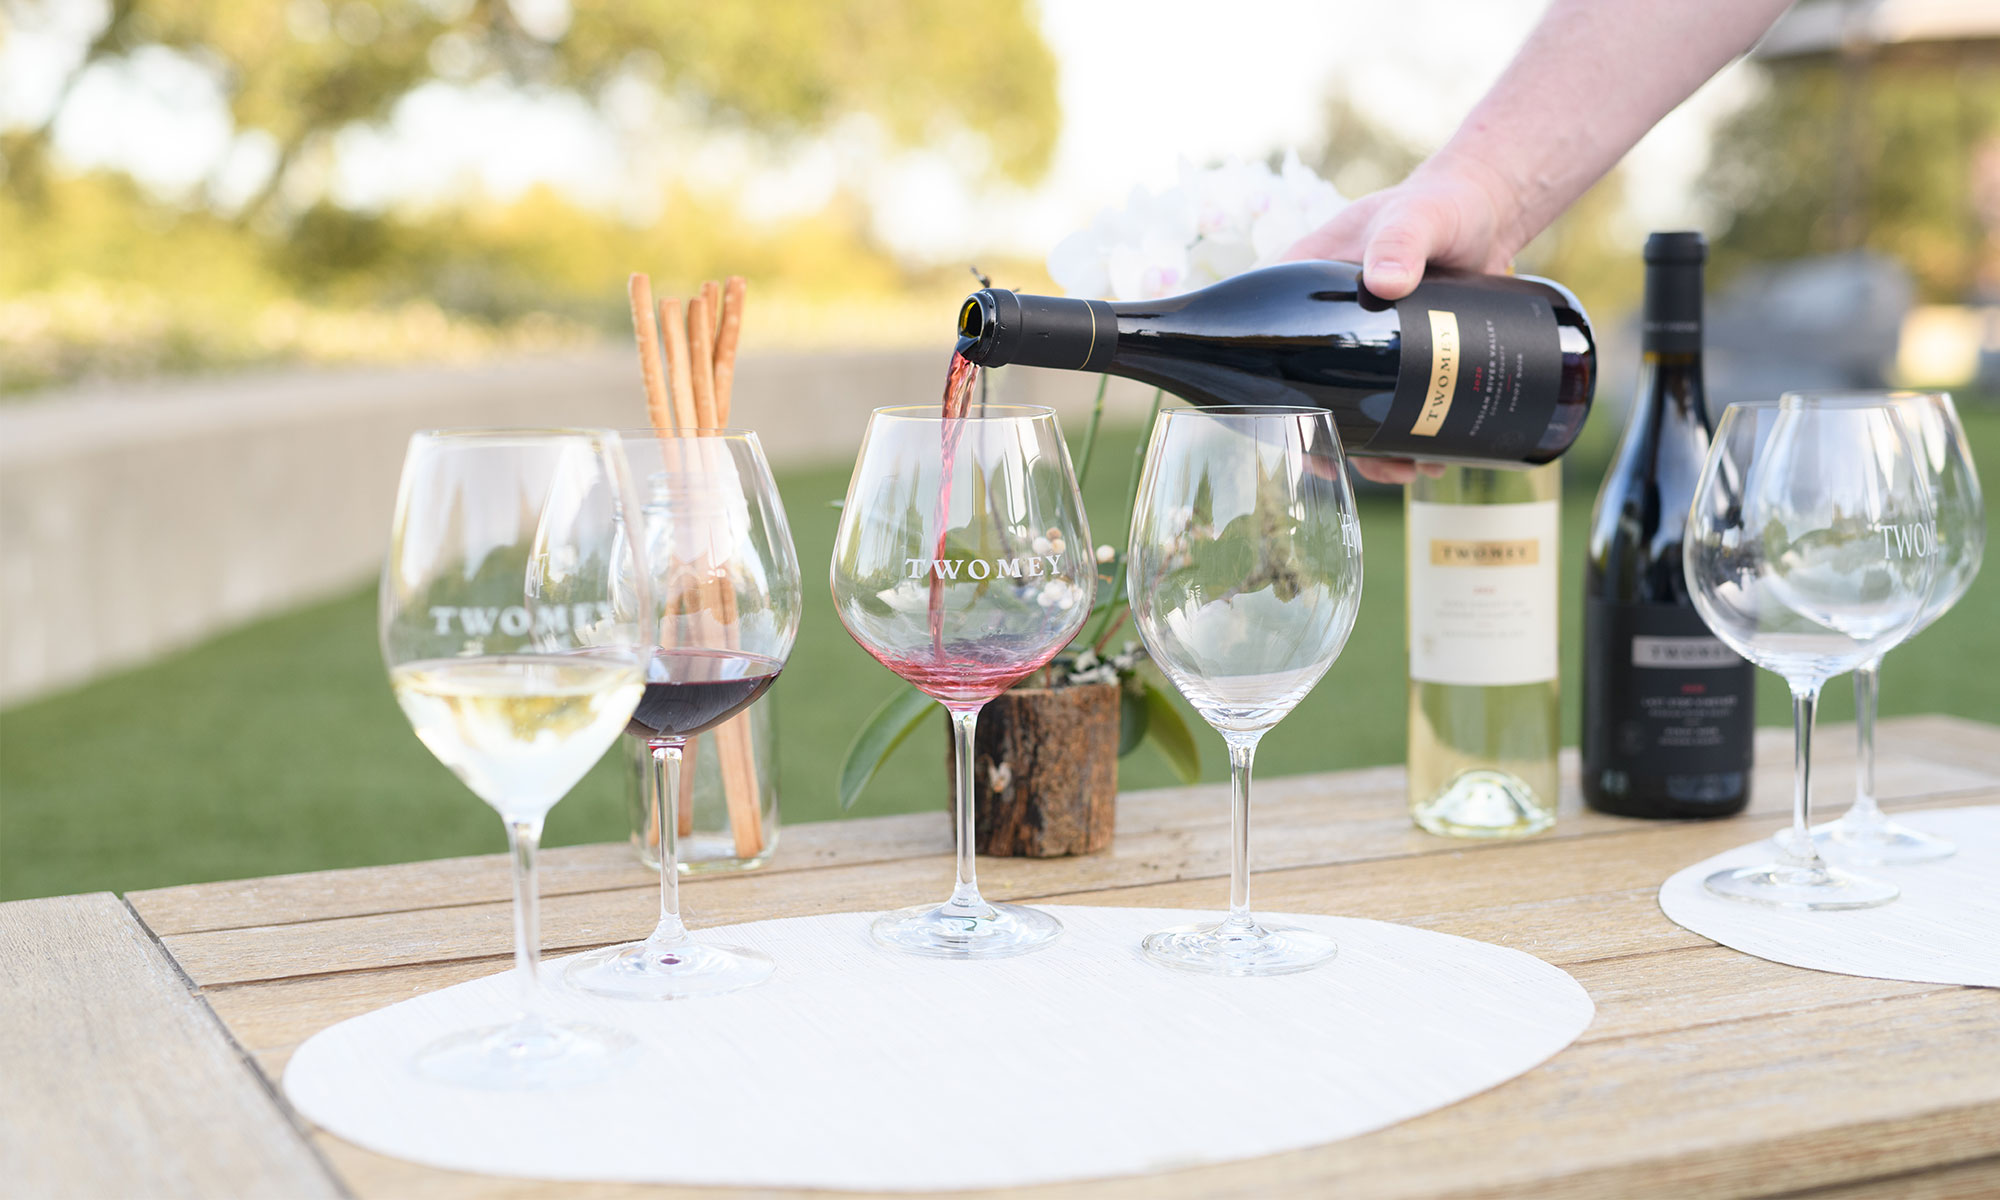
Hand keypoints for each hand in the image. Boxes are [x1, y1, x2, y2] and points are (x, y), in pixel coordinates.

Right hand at [1281, 156, 1525, 484]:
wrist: (1488, 213)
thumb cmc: (1441, 203)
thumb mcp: (1417, 218)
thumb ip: (1401, 240)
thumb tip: (1385, 282)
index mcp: (1303, 280)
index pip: (1263, 341)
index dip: (1266, 396)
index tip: (1295, 436)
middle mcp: (1324, 320)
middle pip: (1306, 391)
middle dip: (1330, 441)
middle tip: (1367, 466)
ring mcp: (1360, 344)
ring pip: (1350, 407)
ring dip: (1372, 451)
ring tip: (1410, 470)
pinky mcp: (1398, 359)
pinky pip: (1387, 404)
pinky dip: (1402, 436)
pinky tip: (1426, 458)